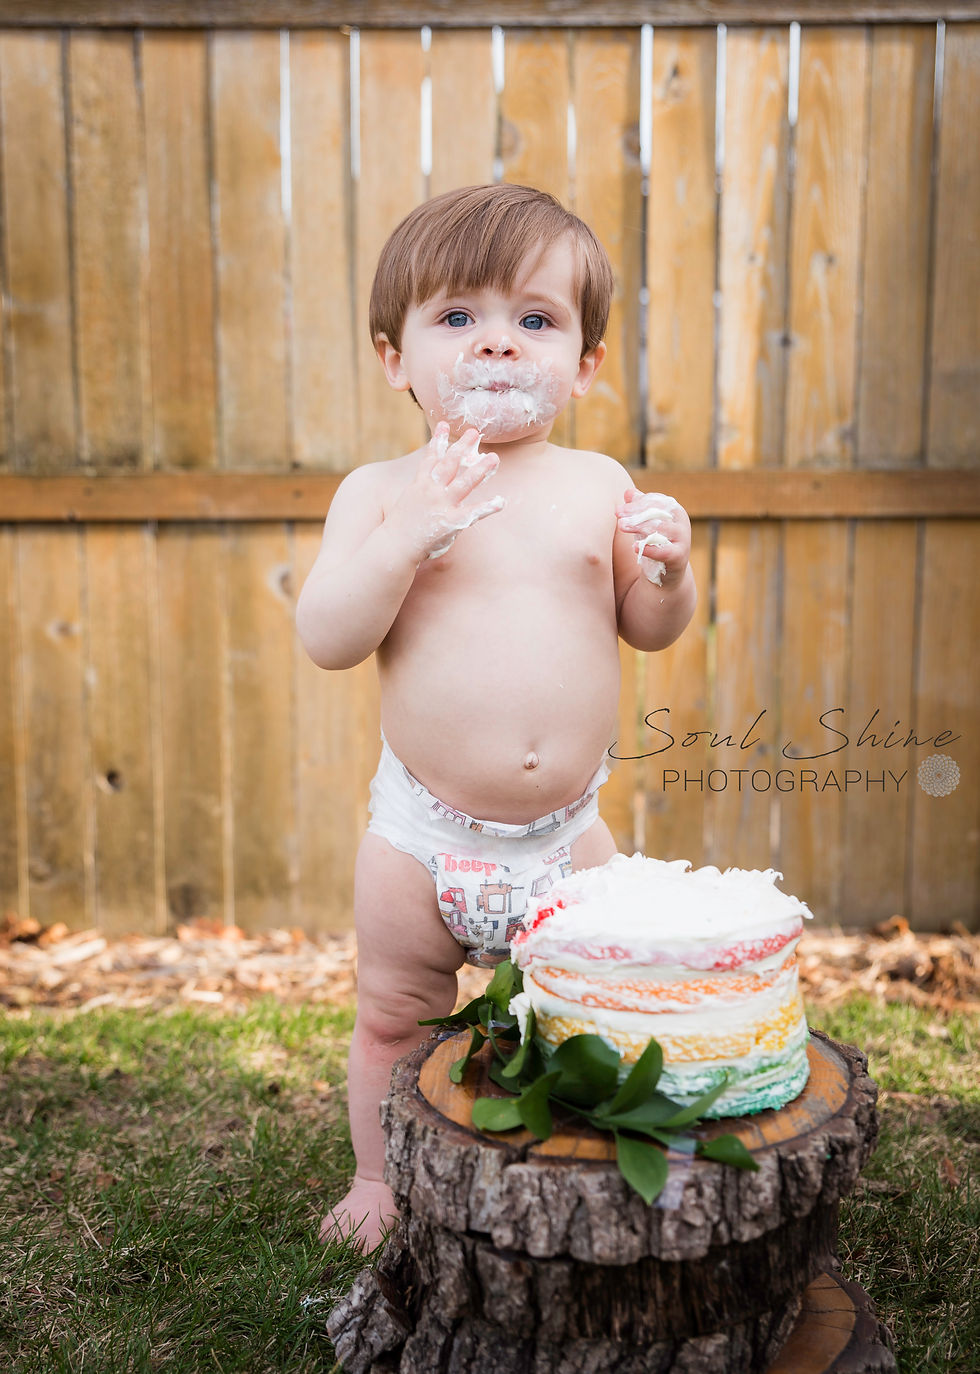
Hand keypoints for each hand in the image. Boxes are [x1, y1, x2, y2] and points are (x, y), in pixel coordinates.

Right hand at [389, 423, 504, 561]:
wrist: (392, 546)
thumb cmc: (399, 528)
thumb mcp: (407, 503)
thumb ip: (420, 492)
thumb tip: (428, 484)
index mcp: (419, 484)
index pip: (430, 458)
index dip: (438, 441)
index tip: (445, 424)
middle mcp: (431, 490)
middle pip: (450, 464)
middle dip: (462, 446)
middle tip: (475, 432)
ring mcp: (441, 505)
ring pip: (464, 483)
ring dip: (480, 470)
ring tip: (494, 458)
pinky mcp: (449, 521)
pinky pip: (472, 513)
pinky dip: (487, 507)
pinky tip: (501, 502)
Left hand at [616, 489, 690, 586]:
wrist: (668, 571)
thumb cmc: (657, 541)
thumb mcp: (648, 523)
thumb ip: (640, 507)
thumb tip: (628, 492)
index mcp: (675, 511)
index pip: (656, 501)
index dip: (637, 504)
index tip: (619, 510)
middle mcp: (681, 523)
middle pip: (658, 514)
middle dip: (636, 514)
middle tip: (618, 517)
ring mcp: (682, 540)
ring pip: (660, 529)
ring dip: (639, 526)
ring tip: (622, 526)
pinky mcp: (679, 556)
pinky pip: (664, 551)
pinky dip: (649, 549)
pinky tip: (634, 547)